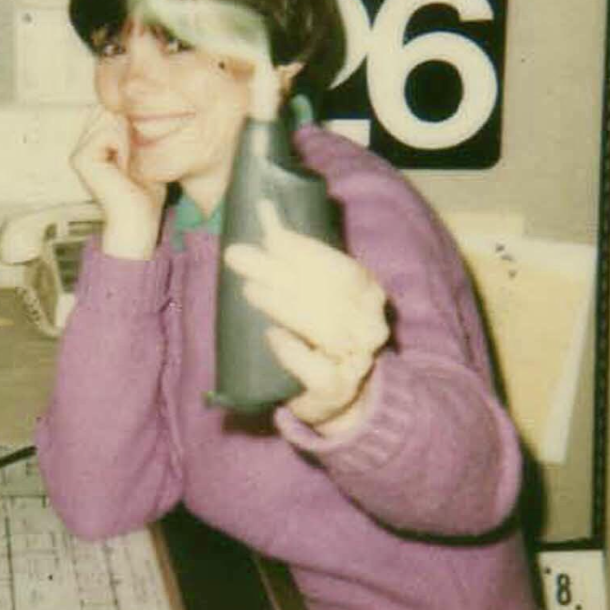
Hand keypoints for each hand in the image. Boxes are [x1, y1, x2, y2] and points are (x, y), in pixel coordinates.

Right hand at [70, 107, 165, 258]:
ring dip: (130, 138)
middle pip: (110, 109)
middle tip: (139, 159)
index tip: (144, 148)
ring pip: (110, 117)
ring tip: (132, 165)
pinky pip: (107, 132)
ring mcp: (79, 151)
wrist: (138, 222)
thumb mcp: (144, 152)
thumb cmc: (146, 191)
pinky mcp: (81, 158)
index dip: (134, 118)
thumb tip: (141, 100)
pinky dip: (125, 146)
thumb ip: (137, 127)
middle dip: (132, 127)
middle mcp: (83, 144)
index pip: (112, 108)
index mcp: (94, 142)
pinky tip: (127, 168)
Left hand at [224, 200, 388, 433]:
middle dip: (280, 272)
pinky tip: (273, 336)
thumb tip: (264, 211)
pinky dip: (293, 352)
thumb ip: (298, 260)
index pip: (344, 270)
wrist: (340, 397)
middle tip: (239, 256)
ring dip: (285, 307)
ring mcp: (356, 360)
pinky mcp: (336, 389)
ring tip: (251, 290)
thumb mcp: (315, 292)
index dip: (306, 250)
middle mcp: (370, 326)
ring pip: (326, 331)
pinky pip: (317, 369)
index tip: (270, 234)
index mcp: (369, 296)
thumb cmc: (322, 335)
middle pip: (329, 296)